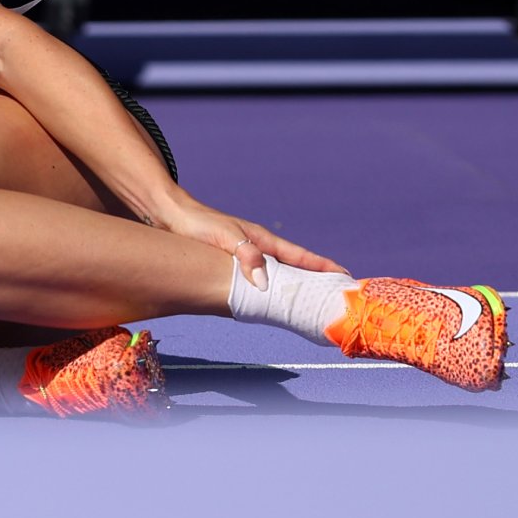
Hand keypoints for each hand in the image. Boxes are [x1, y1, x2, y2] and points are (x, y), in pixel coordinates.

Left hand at [149, 193, 345, 286]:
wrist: (173, 216)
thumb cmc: (199, 225)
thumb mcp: (225, 238)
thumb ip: (246, 257)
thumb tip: (265, 282)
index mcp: (263, 240)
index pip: (300, 256)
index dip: (322, 266)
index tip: (344, 275)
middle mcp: (260, 247)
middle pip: (295, 266)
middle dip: (316, 279)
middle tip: (335, 294)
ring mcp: (248, 254)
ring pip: (279, 273)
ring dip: (295, 285)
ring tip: (312, 301)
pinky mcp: (235, 262)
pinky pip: (261, 278)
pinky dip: (273, 288)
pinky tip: (273, 299)